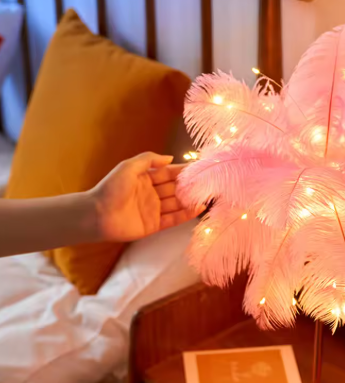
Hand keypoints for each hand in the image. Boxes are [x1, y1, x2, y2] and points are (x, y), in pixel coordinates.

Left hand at [89, 152, 203, 241]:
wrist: (96, 215)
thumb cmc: (111, 188)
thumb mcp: (128, 167)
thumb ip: (149, 160)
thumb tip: (170, 158)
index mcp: (146, 178)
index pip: (169, 173)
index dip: (183, 171)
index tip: (200, 168)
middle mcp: (152, 193)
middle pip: (175, 188)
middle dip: (191, 186)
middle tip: (209, 183)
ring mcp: (154, 210)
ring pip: (177, 204)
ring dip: (191, 200)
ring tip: (208, 196)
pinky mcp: (154, 225)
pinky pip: (173, 219)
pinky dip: (186, 215)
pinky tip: (198, 209)